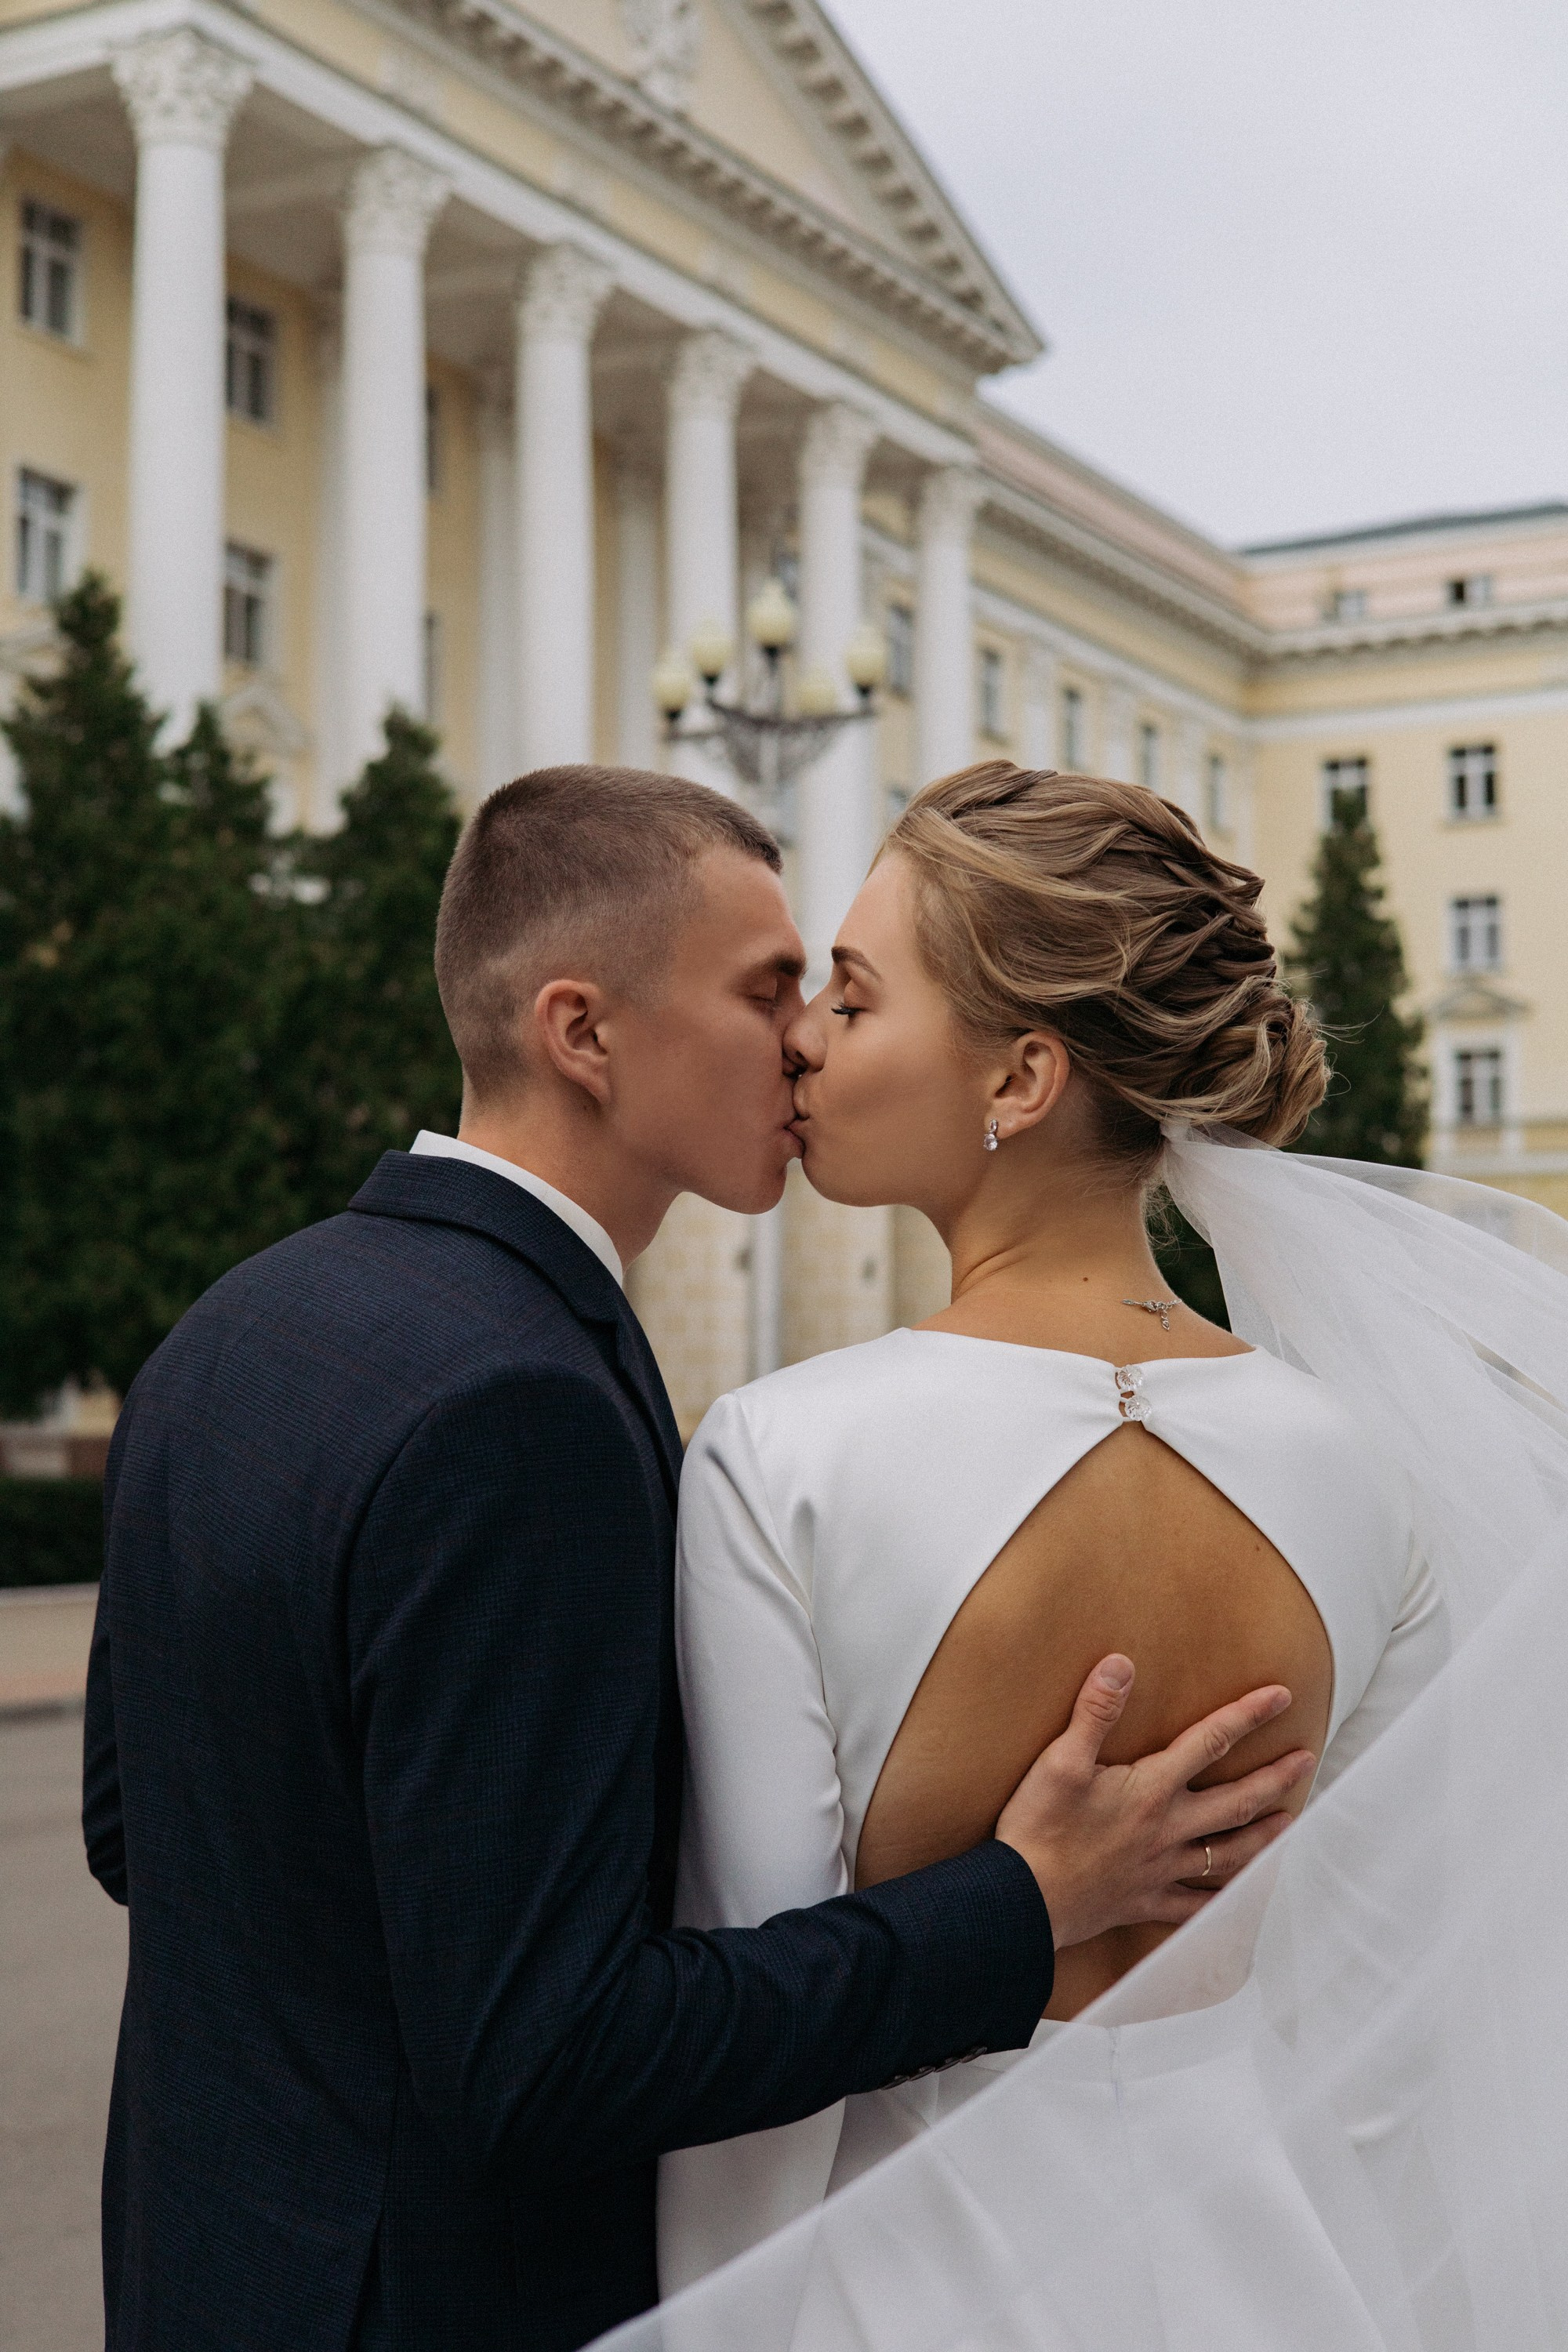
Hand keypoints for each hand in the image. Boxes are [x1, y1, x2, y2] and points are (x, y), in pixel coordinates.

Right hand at [995, 1655, 1313, 1949]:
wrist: (1023, 1898)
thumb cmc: (1039, 1827)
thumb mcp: (1061, 1760)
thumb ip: (1095, 1712)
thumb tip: (1121, 1664)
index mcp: (1152, 1790)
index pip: (1210, 1743)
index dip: (1247, 1716)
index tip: (1281, 1697)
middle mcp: (1168, 1830)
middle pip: (1236, 1801)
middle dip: (1275, 1778)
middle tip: (1306, 1760)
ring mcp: (1161, 1871)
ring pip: (1228, 1855)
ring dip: (1264, 1837)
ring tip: (1290, 1823)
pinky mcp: (1145, 1902)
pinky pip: (1195, 1907)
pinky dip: (1221, 1904)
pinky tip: (1237, 1901)